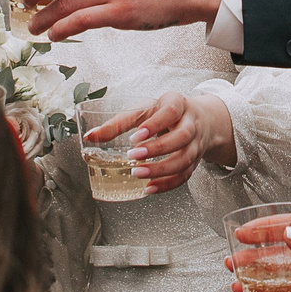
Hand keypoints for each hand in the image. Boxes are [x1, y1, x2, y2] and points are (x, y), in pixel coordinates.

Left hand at [97, 90, 236, 192]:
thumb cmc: (164, 113)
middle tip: (133, 155)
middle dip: (158, 148)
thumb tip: (91, 136)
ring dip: (162, 169)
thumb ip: (120, 122)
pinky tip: (150, 187)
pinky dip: (167, 184)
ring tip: (138, 173)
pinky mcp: (194, 161)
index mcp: (178, 104)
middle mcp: (191, 123)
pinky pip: (185, 175)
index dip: (155, 124)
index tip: (136, 136)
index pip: (170, 111)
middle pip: (181, 136)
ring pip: (185, 158)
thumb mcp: (145, 110)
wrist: (199, 119)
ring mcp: (195, 144)